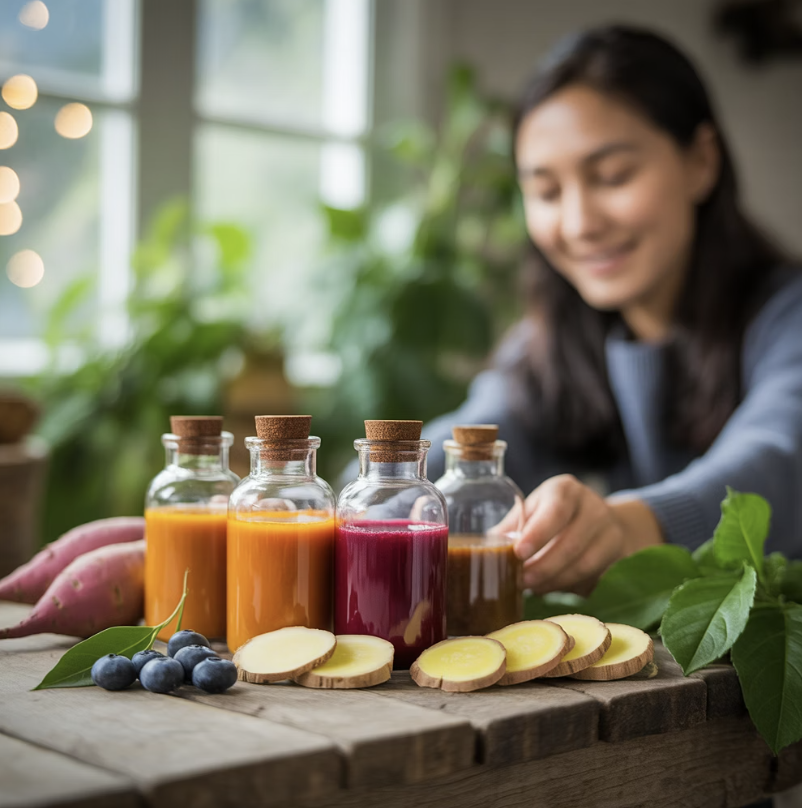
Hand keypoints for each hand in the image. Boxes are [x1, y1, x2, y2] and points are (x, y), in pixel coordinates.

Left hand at [508, 474, 662, 594]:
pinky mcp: (620, 555)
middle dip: (544, 567)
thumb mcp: (533, 511)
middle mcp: (593, 506)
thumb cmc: (552, 515)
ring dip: (557, 582)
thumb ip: (511, 528)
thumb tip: (482, 550)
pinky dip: (573, 588)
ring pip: (585, 564)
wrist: (599, 519)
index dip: (537, 534)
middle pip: (571, 542)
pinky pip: (596, 578)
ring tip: (535, 589)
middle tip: (522, 582)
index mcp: (565, 490)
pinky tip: (555, 590)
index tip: (518, 553)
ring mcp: (611, 531)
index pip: (555, 511)